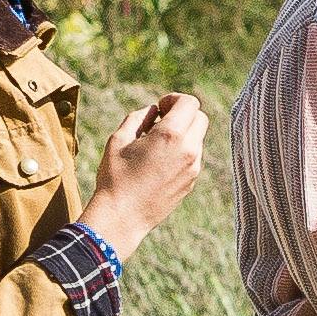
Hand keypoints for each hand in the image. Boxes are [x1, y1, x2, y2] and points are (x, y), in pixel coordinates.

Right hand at [88, 91, 208, 250]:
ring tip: (155, 144)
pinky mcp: (191, 182)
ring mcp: (193, 168)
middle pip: (200, 118)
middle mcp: (189, 150)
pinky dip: (182, 152)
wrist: (123, 216)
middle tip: (160, 122)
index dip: (174, 99)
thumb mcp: (119, 139)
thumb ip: (138, 117)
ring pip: (198, 139)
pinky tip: (159, 162)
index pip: (190, 103)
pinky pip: (193, 157)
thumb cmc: (116, 176)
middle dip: (183, 115)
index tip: (160, 107)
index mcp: (171, 135)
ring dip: (182, 134)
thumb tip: (154, 111)